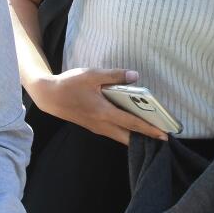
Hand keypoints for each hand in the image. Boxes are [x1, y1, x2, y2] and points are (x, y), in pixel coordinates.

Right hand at [29, 67, 168, 144]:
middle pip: (128, 136)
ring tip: (152, 132)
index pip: (132, 123)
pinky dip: (126, 132)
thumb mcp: (92, 75)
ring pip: (121, 136)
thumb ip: (114, 75)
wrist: (49, 97)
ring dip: (136, 136)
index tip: (164, 134)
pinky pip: (114, 132)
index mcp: (103, 112)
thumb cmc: (70, 84)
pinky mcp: (93, 126)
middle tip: (163, 138)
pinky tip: (132, 125)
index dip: (149, 129)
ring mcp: (97, 127)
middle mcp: (102, 124)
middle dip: (146, 138)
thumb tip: (135, 76)